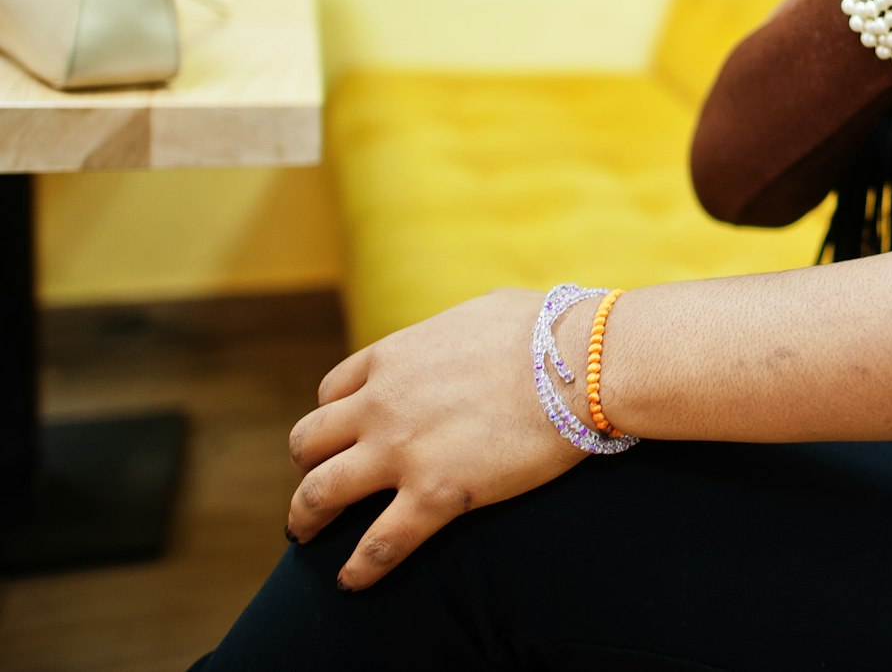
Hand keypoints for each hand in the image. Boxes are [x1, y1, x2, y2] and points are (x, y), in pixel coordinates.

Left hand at [285, 288, 587, 589]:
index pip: (331, 392)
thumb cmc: (548, 330)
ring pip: (320, 494)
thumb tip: (468, 335)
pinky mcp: (436, 495)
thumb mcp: (482, 311)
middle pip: (310, 442)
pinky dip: (357, 569)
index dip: (332, 417)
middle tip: (318, 486)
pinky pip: (378, 544)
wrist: (584, 363)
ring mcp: (403, 451)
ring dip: (306, 517)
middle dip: (307, 465)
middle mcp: (382, 404)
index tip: (342, 436)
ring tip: (305, 537)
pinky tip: (350, 582)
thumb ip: (454, 329)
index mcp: (393, 357)